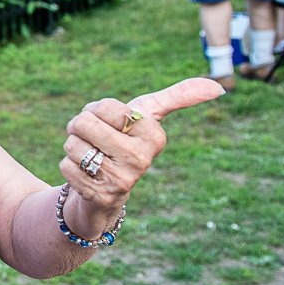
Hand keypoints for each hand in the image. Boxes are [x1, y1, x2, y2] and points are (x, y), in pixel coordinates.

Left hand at [59, 77, 224, 220]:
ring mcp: (121, 181)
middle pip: (83, 122)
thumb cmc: (126, 141)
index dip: (97, 110)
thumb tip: (219, 87)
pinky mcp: (100, 197)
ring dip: (74, 147)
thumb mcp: (150, 115)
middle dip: (79, 127)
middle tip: (94, 139)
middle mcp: (142, 160)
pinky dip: (68, 167)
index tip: (110, 124)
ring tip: (90, 156)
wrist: (108, 187)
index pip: (105, 106)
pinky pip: (65, 166)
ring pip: (72, 144)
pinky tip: (85, 175)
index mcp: (154, 136)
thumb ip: (179, 97)